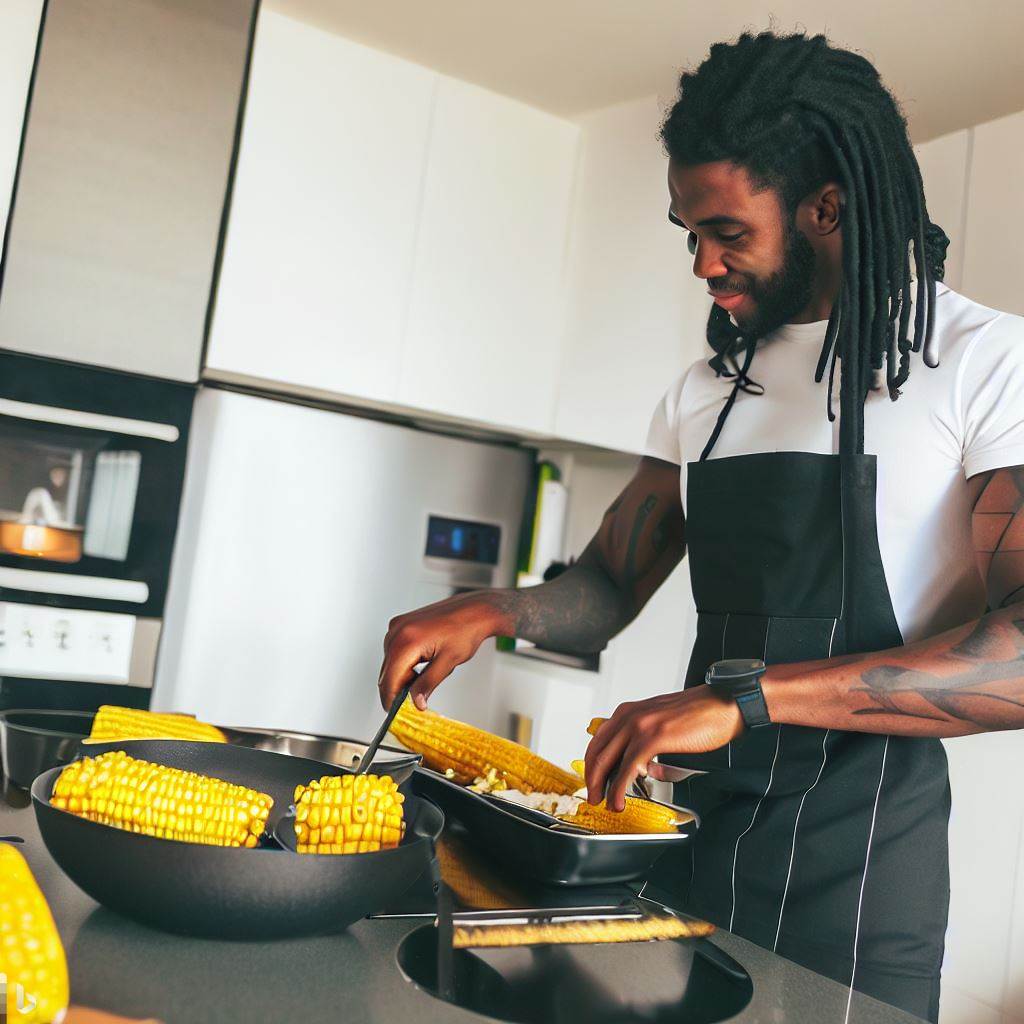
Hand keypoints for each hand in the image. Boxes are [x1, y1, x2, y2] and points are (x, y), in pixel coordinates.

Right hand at [378, 592, 507, 709]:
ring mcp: (397, 626)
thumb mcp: (448, 662)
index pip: (389, 679)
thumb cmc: (465, 630)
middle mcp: (397, 631)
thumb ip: (428, 684)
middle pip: (387, 672)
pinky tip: (423, 661)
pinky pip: (394, 650)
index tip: (395, 713)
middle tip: (416, 699)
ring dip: (403, 675)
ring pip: (390, 662)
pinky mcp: (401, 624)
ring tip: (428, 672)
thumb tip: (416, 702)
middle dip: (398, 688)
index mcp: (407, 640)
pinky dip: (404, 662)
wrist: (474, 611)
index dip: (391, 700)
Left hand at [583, 686, 742, 811]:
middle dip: (592, 779)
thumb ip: (644, 742)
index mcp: (628, 711)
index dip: (592, 765)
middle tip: (593, 797)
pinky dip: (619, 788)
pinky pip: (627, 768)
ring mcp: (639, 725)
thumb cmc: (697, 715)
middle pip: (597, 752)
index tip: (593, 781)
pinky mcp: (653, 738)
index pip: (598, 741)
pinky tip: (619, 800)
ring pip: (608, 761)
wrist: (722, 706)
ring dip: (602, 787)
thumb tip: (638, 769)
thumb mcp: (660, 723)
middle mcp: (629, 716)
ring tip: (605, 803)